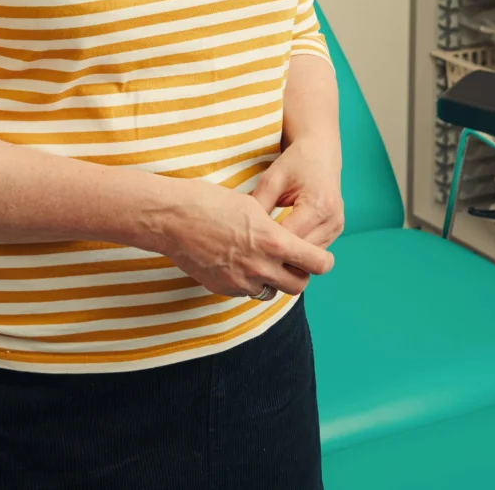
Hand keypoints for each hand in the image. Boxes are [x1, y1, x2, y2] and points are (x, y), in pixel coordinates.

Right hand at [148, 178, 334, 299]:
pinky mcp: (223, 289)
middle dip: (301, 274)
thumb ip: (273, 229)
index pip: (316, 262)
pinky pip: (247, 292)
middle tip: (295, 262)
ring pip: (272, 291)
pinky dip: (249, 282)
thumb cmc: (209, 202)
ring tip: (263, 261)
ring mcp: (241, 282)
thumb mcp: (251, 207)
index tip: (322, 258)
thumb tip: (284, 239)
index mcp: (273, 241)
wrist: (172, 218)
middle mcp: (261, 267)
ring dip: (274, 279)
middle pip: (299, 285)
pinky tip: (237, 262)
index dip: (323, 261)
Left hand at [252, 144, 344, 251]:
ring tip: (266, 254)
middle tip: (253, 255)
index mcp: (318, 205)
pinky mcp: (336, 230)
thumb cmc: (295, 163)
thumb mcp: (272, 179)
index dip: (268, 244)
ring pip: (309, 256)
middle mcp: (332, 219)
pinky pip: (315, 250)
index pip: (290, 237)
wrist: (320, 152)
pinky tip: (281, 248)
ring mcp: (337, 227)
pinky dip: (299, 252)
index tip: (248, 247)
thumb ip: (259, 205)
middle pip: (302, 252)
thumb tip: (244, 232)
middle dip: (278, 255)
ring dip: (290, 257)